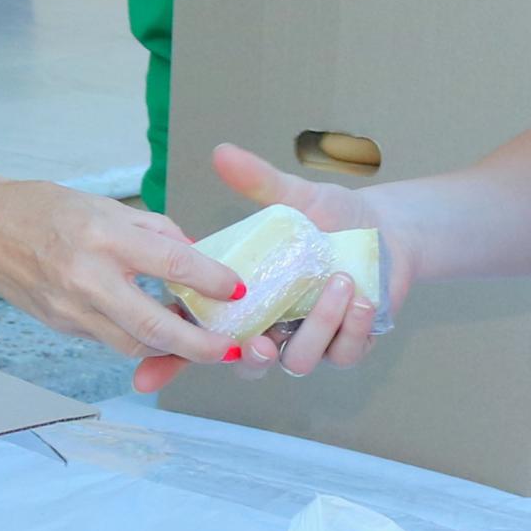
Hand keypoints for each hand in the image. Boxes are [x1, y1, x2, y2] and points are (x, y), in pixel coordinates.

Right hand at [0, 180, 235, 368]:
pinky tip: (155, 331)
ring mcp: (71, 309)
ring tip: (197, 343)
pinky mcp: (61, 326)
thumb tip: (195, 258)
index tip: (238, 289)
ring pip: (132, 344)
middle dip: (198, 345)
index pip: (171, 265)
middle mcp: (87, 278)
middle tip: (229, 350)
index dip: (211, 281)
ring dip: (169, 348)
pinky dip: (137, 338)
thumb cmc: (45, 208)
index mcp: (104, 237)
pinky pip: (109, 340)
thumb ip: (155, 233)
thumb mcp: (107, 206)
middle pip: (153, 326)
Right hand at [126, 141, 408, 391]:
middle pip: (245, 366)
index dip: (169, 362)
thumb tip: (222, 152)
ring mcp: (310, 341)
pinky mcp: (348, 346)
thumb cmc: (334, 219)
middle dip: (249, 360)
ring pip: (297, 361)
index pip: (200, 338)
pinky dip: (349, 327)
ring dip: (318, 326)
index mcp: (247, 302)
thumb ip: (260, 184)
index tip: (143, 378)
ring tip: (338, 281)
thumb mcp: (295, 199)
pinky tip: (359, 297)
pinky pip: (342, 354)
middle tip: (258, 342)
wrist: (387, 229)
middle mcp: (273, 327)